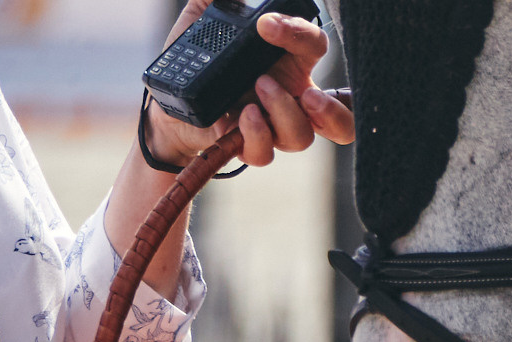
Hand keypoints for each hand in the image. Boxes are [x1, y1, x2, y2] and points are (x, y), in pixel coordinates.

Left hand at [143, 3, 354, 171]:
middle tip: (310, 97)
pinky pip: (265, 153)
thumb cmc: (196, 59)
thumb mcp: (203, 18)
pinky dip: (258, 134)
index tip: (267, 24)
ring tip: (259, 87)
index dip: (300, 33)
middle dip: (333, 113)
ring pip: (301, 137)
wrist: (170, 101)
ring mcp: (271, 126)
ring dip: (284, 112)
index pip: (314, 46)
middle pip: (340, 122)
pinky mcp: (247, 145)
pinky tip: (244, 114)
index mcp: (289, 64)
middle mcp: (290, 99)